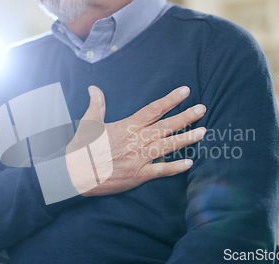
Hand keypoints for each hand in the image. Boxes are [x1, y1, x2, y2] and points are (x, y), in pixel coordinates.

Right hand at [65, 85, 205, 196]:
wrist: (75, 174)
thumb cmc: (82, 149)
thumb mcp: (88, 123)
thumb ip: (97, 105)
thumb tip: (94, 88)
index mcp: (127, 126)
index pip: (153, 109)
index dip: (170, 100)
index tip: (185, 91)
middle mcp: (136, 140)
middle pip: (165, 126)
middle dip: (185, 117)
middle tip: (202, 109)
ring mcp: (139, 158)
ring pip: (167, 146)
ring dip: (186, 139)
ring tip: (203, 132)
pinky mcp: (138, 175)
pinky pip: (161, 171)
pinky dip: (175, 167)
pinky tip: (189, 163)